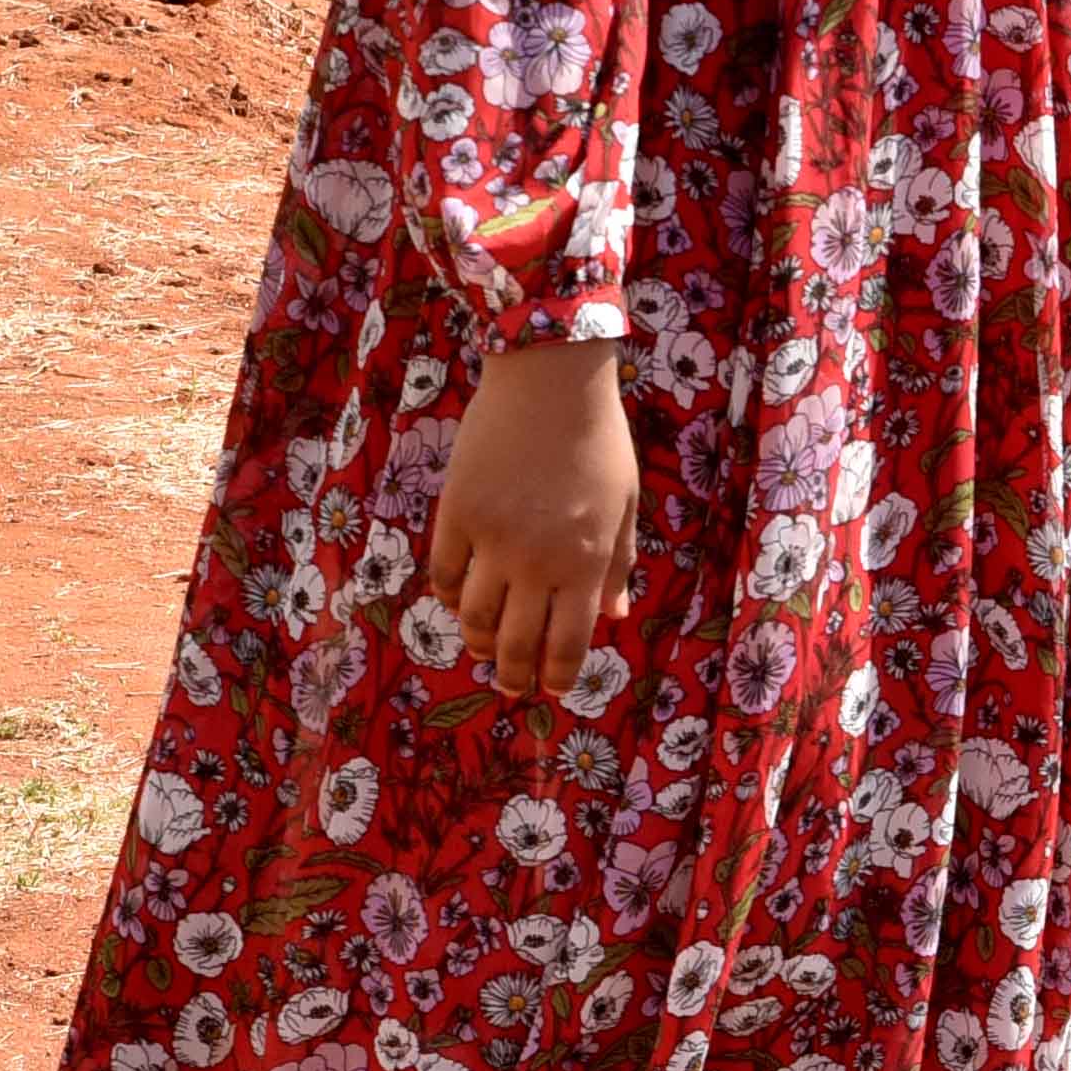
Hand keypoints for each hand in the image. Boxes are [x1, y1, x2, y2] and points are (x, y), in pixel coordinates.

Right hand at [426, 339, 640, 701]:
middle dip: (513, 675)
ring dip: (479, 642)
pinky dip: (453, 596)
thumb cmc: (598, 441)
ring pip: (475, 618)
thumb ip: (617, 563)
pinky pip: (446, 575)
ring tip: (486, 647)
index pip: (569, 643)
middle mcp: (538, 560)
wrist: (550, 380)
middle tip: (511, 685)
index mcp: (586, 561)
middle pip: (516, 643)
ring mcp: (493, 539)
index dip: (558, 676)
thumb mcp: (625, 504)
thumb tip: (615, 615)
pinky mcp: (456, 514)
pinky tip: (464, 598)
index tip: (551, 689)